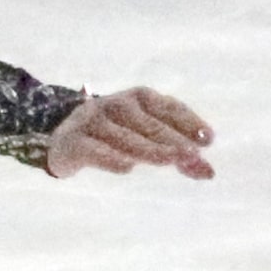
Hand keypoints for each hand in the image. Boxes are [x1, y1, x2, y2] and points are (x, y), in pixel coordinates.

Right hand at [45, 87, 215, 180]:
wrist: (61, 139)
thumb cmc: (115, 136)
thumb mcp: (146, 137)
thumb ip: (177, 152)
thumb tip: (209, 172)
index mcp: (138, 97)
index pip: (168, 107)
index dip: (188, 122)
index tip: (208, 140)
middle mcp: (115, 104)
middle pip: (148, 123)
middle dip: (173, 139)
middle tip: (193, 155)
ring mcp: (92, 121)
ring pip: (124, 137)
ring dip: (149, 149)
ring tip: (171, 161)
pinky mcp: (73, 142)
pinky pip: (94, 150)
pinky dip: (110, 158)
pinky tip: (128, 168)